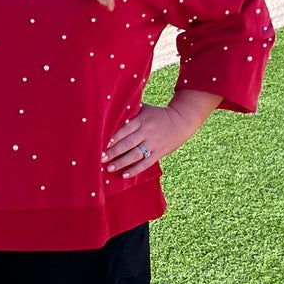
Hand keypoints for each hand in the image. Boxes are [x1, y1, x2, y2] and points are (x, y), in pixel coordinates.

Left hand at [103, 94, 217, 177]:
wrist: (181, 121)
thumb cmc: (158, 115)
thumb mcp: (146, 109)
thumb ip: (131, 111)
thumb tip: (111, 111)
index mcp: (142, 120)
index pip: (125, 129)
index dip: (113, 137)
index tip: (101, 144)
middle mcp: (147, 132)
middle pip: (128, 143)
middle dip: (113, 151)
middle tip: (101, 158)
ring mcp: (153, 143)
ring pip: (135, 154)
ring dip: (122, 162)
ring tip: (109, 168)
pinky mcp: (159, 152)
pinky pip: (146, 163)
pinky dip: (135, 169)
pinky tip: (125, 175)